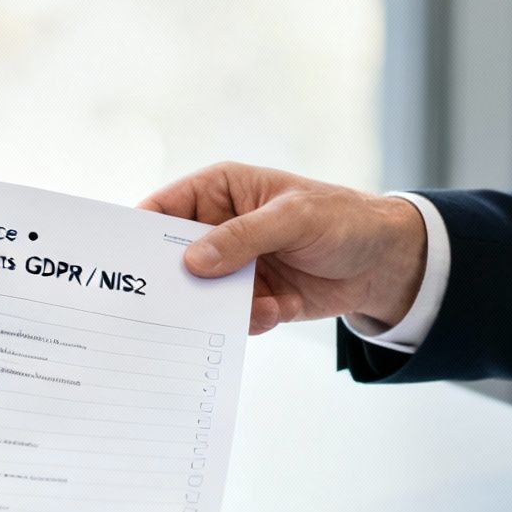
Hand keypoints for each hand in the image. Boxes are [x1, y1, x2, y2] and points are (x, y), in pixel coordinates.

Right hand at [140, 162, 426, 334]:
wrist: (385, 263)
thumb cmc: (342, 219)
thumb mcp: (293, 219)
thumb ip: (243, 237)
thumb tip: (193, 262)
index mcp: (219, 191)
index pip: (164, 209)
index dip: (139, 234)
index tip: (126, 263)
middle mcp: (219, 228)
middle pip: (174, 259)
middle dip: (175, 282)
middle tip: (168, 305)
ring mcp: (235, 266)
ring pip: (202, 295)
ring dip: (220, 307)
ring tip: (257, 306)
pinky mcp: (253, 297)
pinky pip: (233, 317)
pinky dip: (251, 319)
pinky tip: (280, 309)